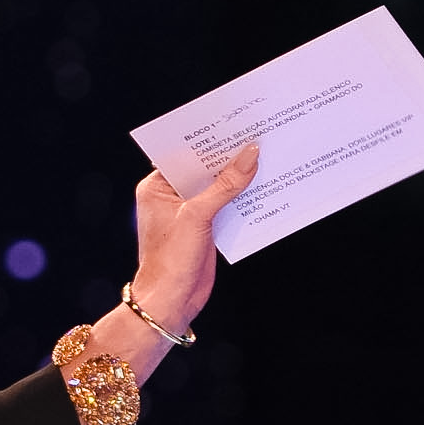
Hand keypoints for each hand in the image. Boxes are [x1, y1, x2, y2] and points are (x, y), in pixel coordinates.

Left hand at [130, 142, 260, 333]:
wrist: (171, 301)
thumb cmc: (170, 260)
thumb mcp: (198, 216)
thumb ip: (225, 185)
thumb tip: (249, 154)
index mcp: (156, 186)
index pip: (183, 153)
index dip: (208, 139)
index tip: (233, 123)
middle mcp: (170, 195)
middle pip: (203, 168)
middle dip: (228, 156)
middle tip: (257, 135)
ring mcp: (188, 211)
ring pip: (217, 186)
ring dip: (239, 176)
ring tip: (267, 155)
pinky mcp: (205, 226)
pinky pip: (226, 204)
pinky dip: (243, 196)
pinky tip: (264, 185)